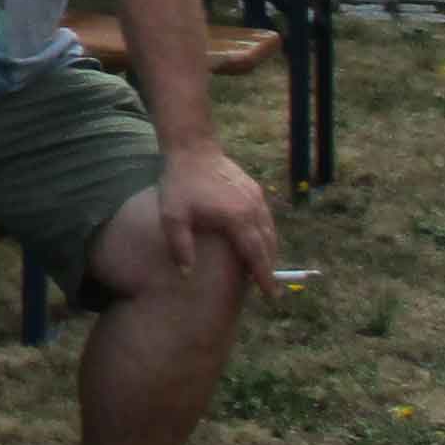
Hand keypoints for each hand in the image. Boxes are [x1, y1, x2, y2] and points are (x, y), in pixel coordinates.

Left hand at [157, 143, 277, 280]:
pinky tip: (257, 242)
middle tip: (269, 289)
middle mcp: (253, 209)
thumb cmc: (179, 184)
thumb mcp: (172, 216)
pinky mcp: (254, 190)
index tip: (271, 295)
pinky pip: (266, 218)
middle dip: (270, 267)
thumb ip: (180, 246)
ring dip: (269, 251)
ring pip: (270, 231)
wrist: (192, 149)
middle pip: (268, 245)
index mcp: (236, 218)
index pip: (256, 254)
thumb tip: (186, 275)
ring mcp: (256, 198)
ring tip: (264, 269)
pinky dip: (266, 234)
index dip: (264, 275)